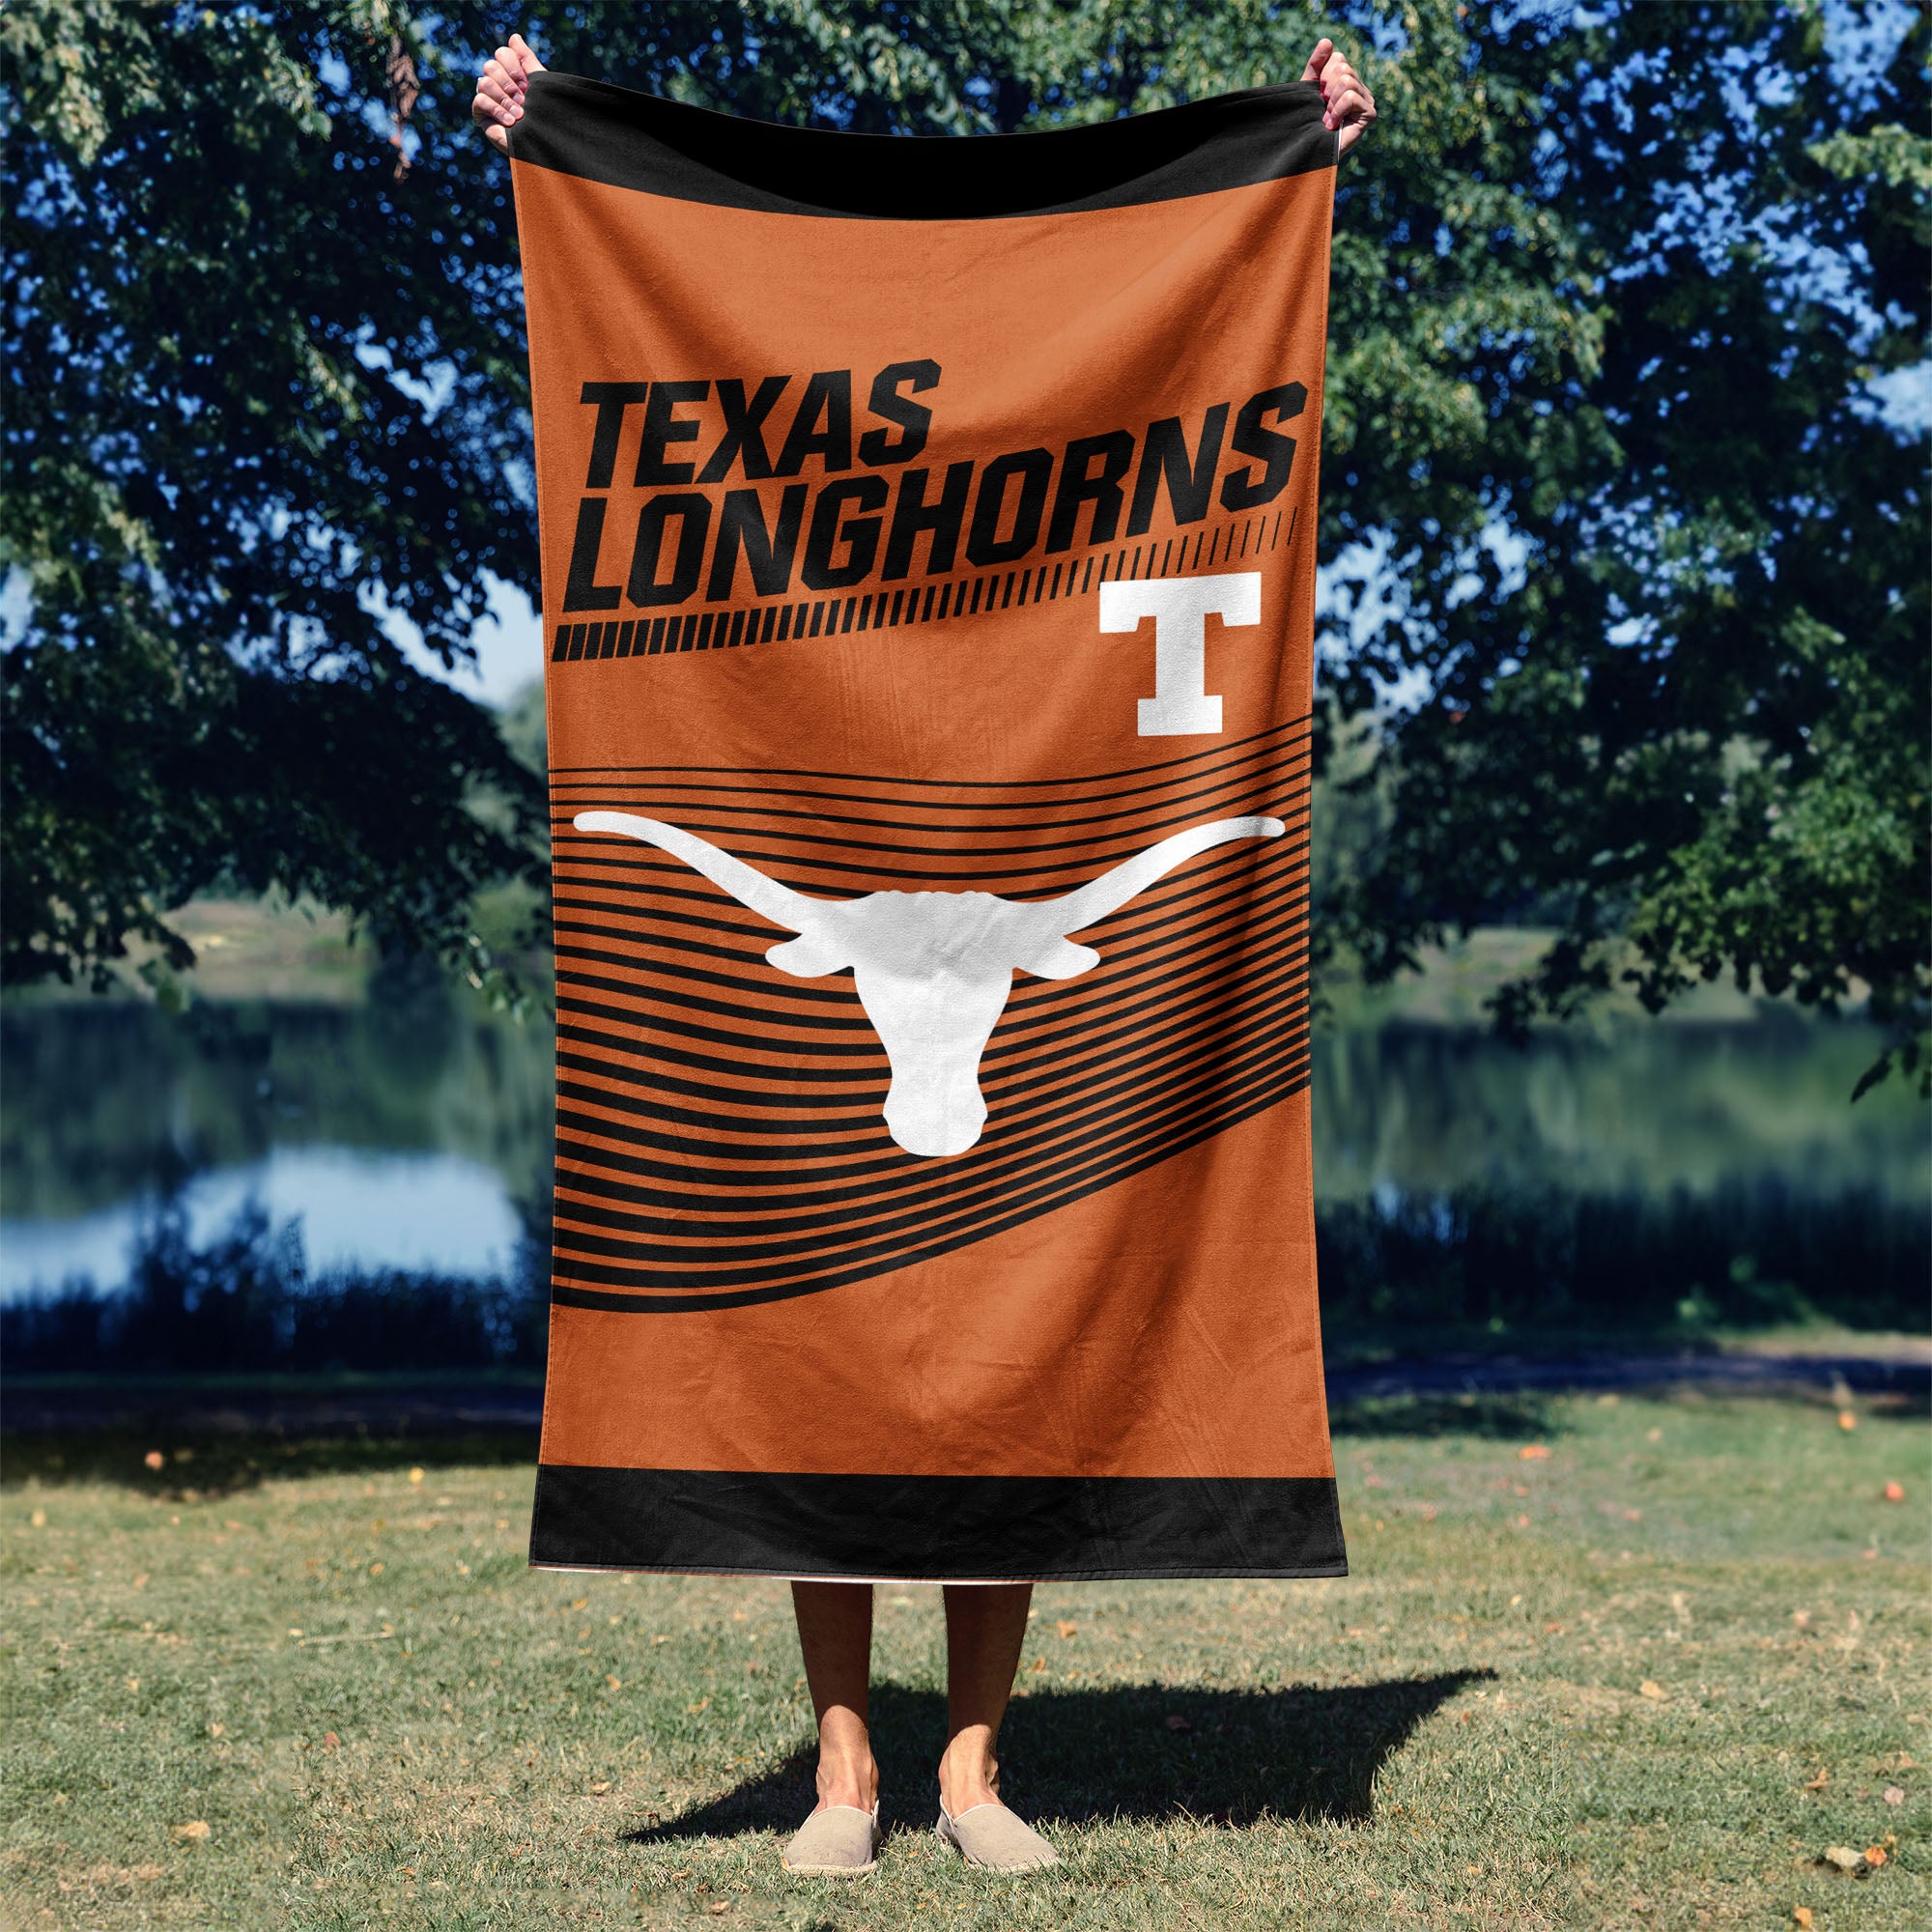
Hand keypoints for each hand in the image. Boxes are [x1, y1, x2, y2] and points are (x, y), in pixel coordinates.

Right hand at [473, 32, 544, 151]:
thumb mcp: (539, 84)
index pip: (503, 53)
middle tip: (523, 100)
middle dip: (509, 83)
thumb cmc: (543, 116)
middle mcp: (497, 81)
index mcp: (511, 73)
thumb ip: (527, 60)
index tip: (527, 84)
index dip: (514, 66)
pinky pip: (480, 100)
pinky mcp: (480, 113)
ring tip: (520, 115)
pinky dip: (497, 110)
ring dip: (504, 99)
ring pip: (484, 81)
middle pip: (491, 65)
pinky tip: (511, 122)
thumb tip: (514, 36)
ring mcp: (487, 96)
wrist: (543, 145)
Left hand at [1300, 37, 1376, 157]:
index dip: (1322, 76)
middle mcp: (1361, 88)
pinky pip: (1351, 97)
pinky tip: (1332, 125)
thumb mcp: (1308, 89)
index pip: (1338, 58)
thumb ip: (1316, 65)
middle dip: (1326, 90)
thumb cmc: (1309, 123)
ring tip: (1327, 119)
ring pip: (1347, 81)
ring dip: (1330, 103)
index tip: (1318, 97)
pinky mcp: (1370, 114)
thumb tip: (1327, 41)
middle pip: (1343, 68)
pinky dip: (1337, 111)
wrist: (1309, 152)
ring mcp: (1368, 100)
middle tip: (1323, 110)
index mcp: (1348, 79)